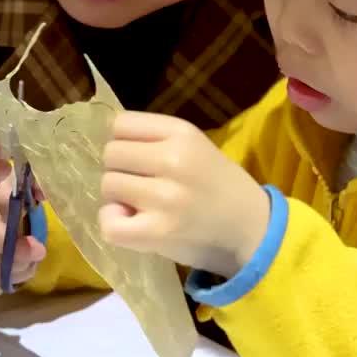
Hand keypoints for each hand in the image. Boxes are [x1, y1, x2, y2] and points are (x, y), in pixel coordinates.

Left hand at [99, 112, 268, 278]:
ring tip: (143, 206)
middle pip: (111, 154)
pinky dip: (113, 225)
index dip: (123, 142)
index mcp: (183, 132)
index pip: (121, 123)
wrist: (252, 229)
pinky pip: (109, 223)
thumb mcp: (195, 146)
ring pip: (108, 186)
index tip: (138, 159)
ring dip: (118, 198)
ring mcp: (165, 197)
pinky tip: (132, 225)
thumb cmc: (218, 186)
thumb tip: (104, 138)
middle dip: (121, 170)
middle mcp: (174, 159)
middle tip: (142, 185)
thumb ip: (155, 139)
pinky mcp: (158, 232)